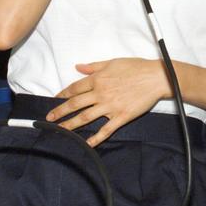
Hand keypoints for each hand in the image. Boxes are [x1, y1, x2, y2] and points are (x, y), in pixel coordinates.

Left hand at [47, 57, 168, 146]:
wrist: (156, 78)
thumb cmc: (136, 67)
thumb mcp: (113, 62)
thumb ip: (94, 66)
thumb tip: (78, 66)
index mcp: (98, 79)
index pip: (75, 88)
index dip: (63, 95)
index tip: (55, 100)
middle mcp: (101, 93)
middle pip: (75, 104)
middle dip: (60, 112)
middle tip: (49, 119)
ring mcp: (110, 106)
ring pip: (86, 117)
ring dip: (71, 124)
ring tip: (60, 130)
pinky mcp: (121, 116)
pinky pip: (106, 129)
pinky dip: (96, 138)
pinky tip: (87, 143)